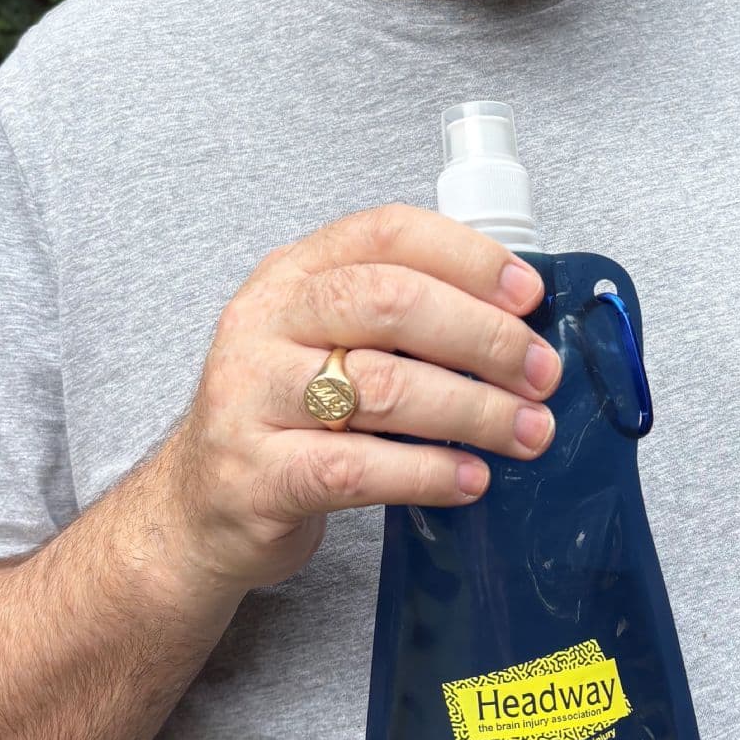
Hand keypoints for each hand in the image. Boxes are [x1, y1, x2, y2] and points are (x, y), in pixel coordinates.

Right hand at [160, 203, 558, 596]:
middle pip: (390, 302)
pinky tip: (470, 479)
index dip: (469, 257)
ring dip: (474, 411)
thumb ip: (398, 318)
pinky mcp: (257, 476)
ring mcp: (251, 397)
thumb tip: (519, 325)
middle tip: (541, 374)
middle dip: (484, 337)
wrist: (198, 506)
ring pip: (382, 387)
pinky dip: (428, 472)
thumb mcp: (324, 340)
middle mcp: (265, 322)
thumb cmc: (288, 415)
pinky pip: (357, 467)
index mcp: (292, 273)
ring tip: (527, 432)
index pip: (387, 233)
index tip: (528, 296)